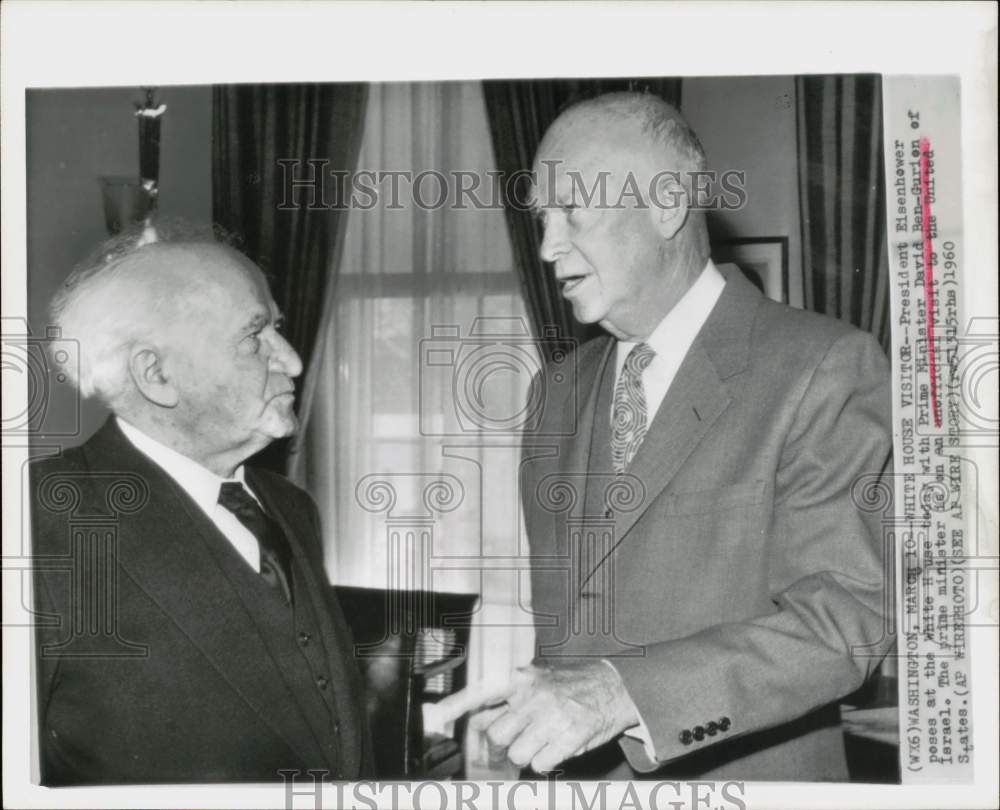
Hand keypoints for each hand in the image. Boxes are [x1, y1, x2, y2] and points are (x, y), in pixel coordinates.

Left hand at [437, 659, 639, 773]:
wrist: (615, 687)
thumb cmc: (570, 685)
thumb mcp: (536, 679)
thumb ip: (505, 698)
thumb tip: (472, 719)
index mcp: (522, 678)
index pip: (481, 691)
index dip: (456, 705)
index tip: (435, 716)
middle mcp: (534, 696)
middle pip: (496, 734)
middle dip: (504, 742)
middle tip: (520, 736)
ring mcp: (552, 717)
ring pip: (516, 754)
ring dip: (526, 753)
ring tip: (543, 738)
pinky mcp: (570, 738)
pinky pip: (539, 764)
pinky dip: (545, 761)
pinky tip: (556, 746)